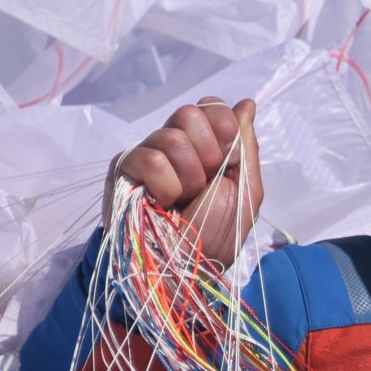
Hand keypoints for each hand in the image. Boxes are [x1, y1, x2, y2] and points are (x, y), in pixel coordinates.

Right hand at [104, 96, 262, 264]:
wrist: (183, 268)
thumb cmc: (215, 236)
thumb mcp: (245, 191)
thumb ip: (246, 146)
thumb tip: (247, 102)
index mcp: (204, 146)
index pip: (210, 106)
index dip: (222, 128)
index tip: (227, 159)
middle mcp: (174, 144)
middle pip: (190, 113)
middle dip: (207, 154)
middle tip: (203, 185)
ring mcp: (147, 153)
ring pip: (172, 136)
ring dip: (188, 177)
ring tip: (182, 201)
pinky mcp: (123, 168)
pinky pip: (149, 158)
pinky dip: (165, 187)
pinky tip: (161, 204)